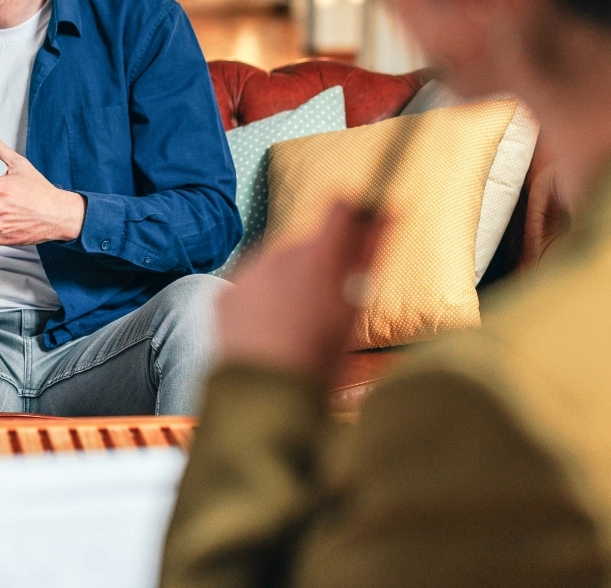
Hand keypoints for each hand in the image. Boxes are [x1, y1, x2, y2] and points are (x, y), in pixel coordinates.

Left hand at [217, 200, 386, 384]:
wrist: (263, 401)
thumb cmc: (319, 359)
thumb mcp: (353, 310)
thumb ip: (368, 257)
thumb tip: (387, 215)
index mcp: (317, 257)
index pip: (339, 209)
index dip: (353, 215)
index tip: (361, 228)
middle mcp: (278, 256)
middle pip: (308, 244)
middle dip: (322, 264)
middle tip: (328, 306)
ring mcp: (246, 274)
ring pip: (277, 265)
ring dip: (291, 283)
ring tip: (297, 327)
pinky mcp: (224, 295)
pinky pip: (249, 286)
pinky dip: (261, 301)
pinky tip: (270, 333)